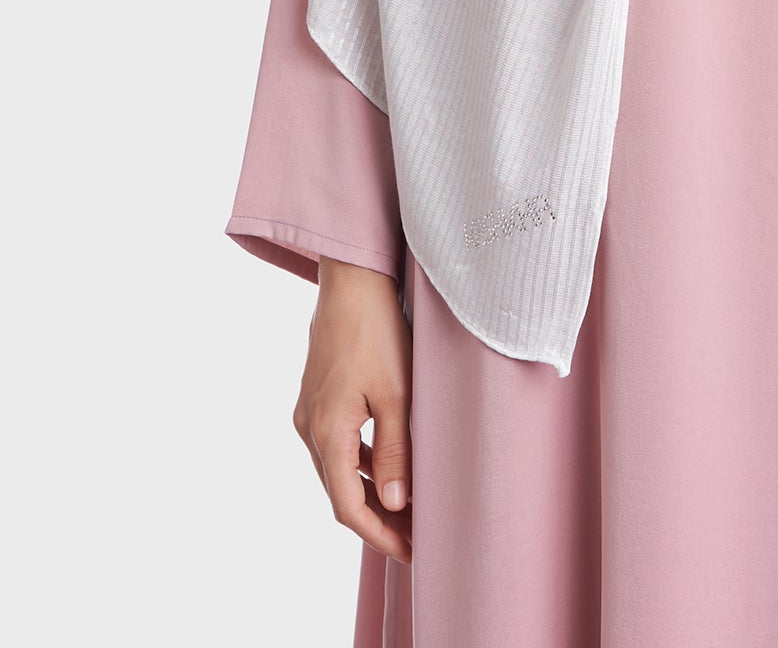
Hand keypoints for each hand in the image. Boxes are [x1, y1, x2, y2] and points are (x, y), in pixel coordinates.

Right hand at [292, 257, 413, 562]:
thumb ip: (396, 449)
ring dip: (370, 491)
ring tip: (409, 508)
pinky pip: (338, 444)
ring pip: (338, 469)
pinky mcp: (317, 397)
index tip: (410, 551)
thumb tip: (397, 502)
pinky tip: (389, 466)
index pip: (348, 506)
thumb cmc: (377, 329)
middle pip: (340, 492)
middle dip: (378, 519)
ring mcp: (310, 412)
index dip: (379, 534)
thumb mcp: (397, 392)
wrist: (352, 279)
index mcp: (326, 432)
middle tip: (415, 536)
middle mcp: (309, 427)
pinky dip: (362, 463)